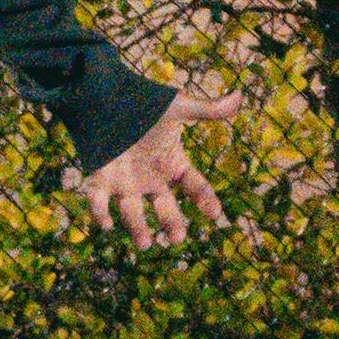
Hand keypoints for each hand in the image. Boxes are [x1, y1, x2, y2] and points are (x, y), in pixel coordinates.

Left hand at [80, 84, 244, 249]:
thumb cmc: (145, 103)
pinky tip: (105, 225)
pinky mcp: (100, 179)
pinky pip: (98, 201)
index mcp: (173, 165)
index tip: (214, 213)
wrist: (106, 95)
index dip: (205, 199)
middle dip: (172, 223)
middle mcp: (151, 180)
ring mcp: (126, 182)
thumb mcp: (178, 107)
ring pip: (132, 212)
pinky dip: (99, 213)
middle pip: (165, 208)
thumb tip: (240, 96)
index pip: (195, 187)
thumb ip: (207, 110)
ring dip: (137, 227)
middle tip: (176, 238)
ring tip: (144, 243)